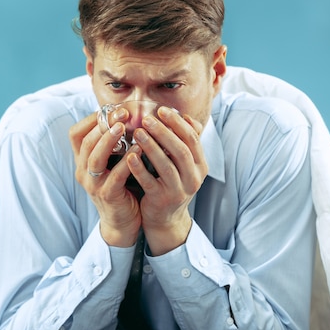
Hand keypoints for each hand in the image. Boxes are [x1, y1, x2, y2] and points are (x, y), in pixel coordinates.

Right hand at [69, 113, 140, 246]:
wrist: (122, 221)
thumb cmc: (121, 186)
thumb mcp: (112, 163)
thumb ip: (114, 144)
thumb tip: (126, 114)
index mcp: (83, 160)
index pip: (76, 133)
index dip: (91, 118)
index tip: (111, 107)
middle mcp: (83, 171)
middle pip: (85, 142)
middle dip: (103, 124)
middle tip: (121, 112)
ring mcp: (93, 184)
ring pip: (95, 157)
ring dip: (108, 139)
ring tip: (124, 126)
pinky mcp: (107, 195)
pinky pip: (115, 175)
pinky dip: (126, 161)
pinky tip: (139, 149)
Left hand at [126, 107, 207, 254]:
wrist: (166, 219)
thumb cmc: (171, 183)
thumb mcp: (183, 165)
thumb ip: (184, 143)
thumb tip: (186, 116)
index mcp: (201, 165)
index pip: (193, 138)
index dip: (177, 123)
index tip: (161, 110)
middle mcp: (194, 178)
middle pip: (181, 150)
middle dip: (163, 132)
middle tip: (147, 119)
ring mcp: (179, 191)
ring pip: (166, 165)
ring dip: (151, 147)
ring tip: (137, 133)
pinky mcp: (162, 201)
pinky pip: (150, 182)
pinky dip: (139, 168)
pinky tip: (129, 156)